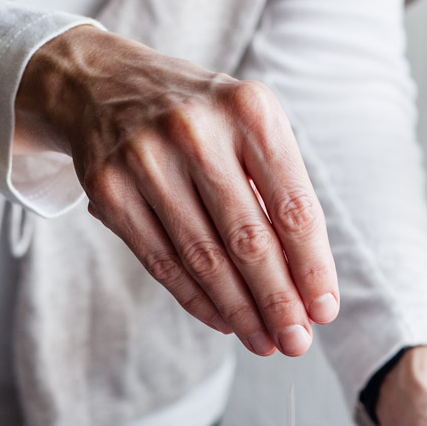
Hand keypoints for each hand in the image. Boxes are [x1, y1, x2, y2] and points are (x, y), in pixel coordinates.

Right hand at [16, 25, 338, 356]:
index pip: (293, 206)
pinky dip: (197, 299)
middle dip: (278, 301)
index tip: (325, 310)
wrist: (101, 83)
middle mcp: (196, 131)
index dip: (312, 266)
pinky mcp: (108, 190)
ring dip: (241, 310)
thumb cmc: (201, 117)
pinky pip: (162, 261)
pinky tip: (224, 321)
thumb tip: (308, 285)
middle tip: (297, 342)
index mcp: (249, 111)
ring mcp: (145, 160)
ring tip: (265, 342)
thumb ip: (279, 193)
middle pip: (249, 239)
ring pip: (203, 258)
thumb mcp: (248, 128)